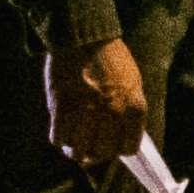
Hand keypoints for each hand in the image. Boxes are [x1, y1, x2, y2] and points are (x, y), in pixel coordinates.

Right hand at [46, 33, 154, 176]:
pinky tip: (62, 131)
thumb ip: (129, 111)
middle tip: (90, 145)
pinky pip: (58, 139)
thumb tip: (122, 138)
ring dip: (76, 149)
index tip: (112, 146)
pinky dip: (60, 139)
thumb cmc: (111, 60)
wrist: (84, 39)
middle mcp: (113, 114)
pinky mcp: (62, 109)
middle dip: (96, 152)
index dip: (118, 149)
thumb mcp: (132, 84)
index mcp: (135, 108)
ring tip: (75, 142)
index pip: (128, 148)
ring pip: (79, 151)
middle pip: (102, 153)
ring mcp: (86, 113)